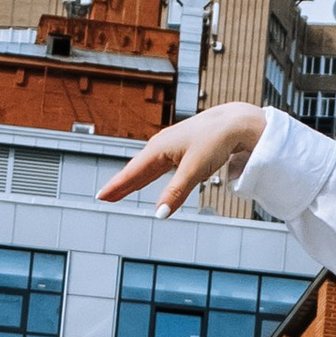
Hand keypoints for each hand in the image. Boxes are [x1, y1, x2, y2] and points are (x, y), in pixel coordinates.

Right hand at [96, 101, 266, 214]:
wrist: (235, 122)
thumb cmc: (216, 140)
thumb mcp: (195, 170)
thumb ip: (176, 193)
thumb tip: (160, 214)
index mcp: (159, 149)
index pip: (132, 172)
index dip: (116, 186)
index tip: (100, 197)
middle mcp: (161, 145)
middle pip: (136, 170)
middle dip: (121, 185)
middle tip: (105, 198)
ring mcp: (171, 145)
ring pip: (147, 167)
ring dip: (134, 180)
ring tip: (121, 191)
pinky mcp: (182, 147)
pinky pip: (159, 164)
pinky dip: (149, 174)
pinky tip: (147, 177)